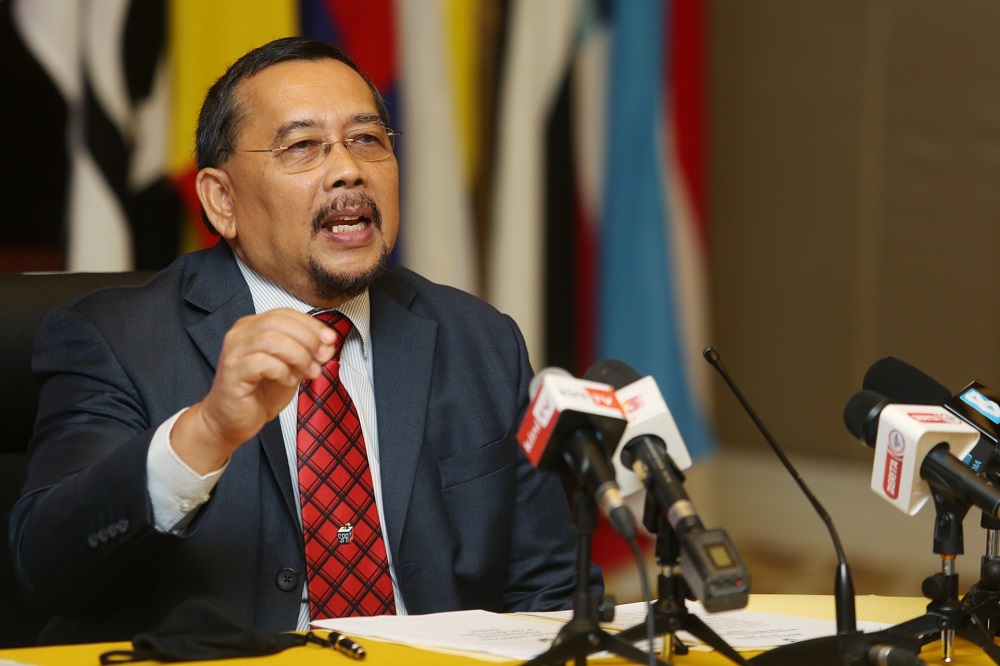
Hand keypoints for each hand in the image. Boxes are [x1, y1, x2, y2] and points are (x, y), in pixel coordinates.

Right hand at [171, 308, 337, 473]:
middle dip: (308, 339)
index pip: (286, 313)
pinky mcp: (232, 371)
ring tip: (309, 372)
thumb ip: (307, 354)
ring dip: (299, 355)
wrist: (232, 421)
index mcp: (254, 327)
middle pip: (280, 322)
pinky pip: (262, 362)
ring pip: (272, 340)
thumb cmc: (259, 394)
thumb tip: (328, 344)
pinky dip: (282, 371)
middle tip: (322, 358)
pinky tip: (287, 381)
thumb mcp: (292, 369)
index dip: (312, 324)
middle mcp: (241, 334)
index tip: (331, 339)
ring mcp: (234, 351)